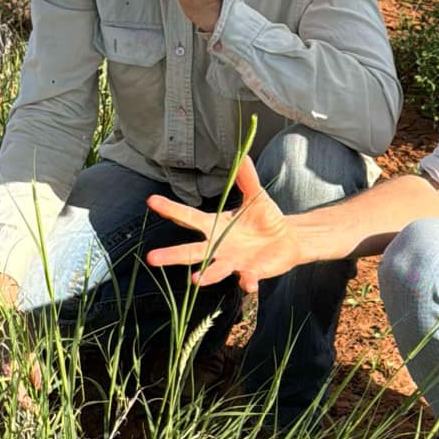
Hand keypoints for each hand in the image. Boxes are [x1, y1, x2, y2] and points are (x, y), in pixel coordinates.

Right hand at [0, 276, 43, 408]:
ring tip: (19, 392)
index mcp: (7, 370)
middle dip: (16, 404)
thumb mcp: (31, 346)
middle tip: (29, 402)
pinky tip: (6, 380)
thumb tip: (40, 389)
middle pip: (2, 401)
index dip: (30, 408)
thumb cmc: (16, 323)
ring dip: (5, 396)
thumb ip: (35, 370)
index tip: (38, 409)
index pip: (19, 400)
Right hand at [145, 156, 297, 294]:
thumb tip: (243, 156)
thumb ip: (247, 179)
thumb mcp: (256, 197)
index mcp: (215, 226)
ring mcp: (233, 262)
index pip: (189, 218)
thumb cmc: (266, 219)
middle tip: (151, 258)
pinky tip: (248, 282)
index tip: (152, 201)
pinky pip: (247, 279)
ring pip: (215, 271)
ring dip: (206, 275)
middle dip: (172, 255)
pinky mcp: (250, 273)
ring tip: (195, 279)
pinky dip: (247, 281)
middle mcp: (219, 247)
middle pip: (192, 252)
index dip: (171, 210)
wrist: (287, 240)